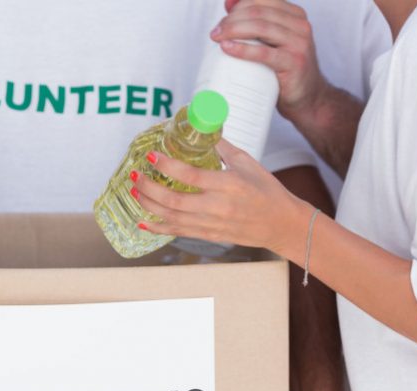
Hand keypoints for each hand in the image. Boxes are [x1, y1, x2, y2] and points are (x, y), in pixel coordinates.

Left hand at [131, 140, 312, 253]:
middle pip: (173, 199)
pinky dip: (158, 228)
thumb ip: (222, 148)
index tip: (151, 156)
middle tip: (135, 175)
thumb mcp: (247, 163)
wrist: (281, 224)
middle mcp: (217, 206)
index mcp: (228, 184)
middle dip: (148, 187)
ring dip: (149, 205)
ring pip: (171, 217)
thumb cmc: (267, 191)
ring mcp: (211, 223)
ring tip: (134, 191)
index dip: (167, 166)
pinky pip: (178, 232)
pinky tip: (143, 222)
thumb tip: (203, 129)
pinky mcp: (209, 235)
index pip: (190, 175)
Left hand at [211, 0, 328, 117]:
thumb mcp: (271, 41)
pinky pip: (264, 52)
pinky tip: (227, 48)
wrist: (307, 97)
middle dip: (231, 20)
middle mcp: (300, 25)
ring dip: (233, 30)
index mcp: (294, 15)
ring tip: (217, 38)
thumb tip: (229, 3)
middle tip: (215, 33)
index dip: (238, 7)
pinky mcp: (294, 62)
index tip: (221, 22)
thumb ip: (254, 21)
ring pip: (260, 27)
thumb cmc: (284, 69)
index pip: (261, 1)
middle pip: (258, 12)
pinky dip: (242, 49)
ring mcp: (299, 43)